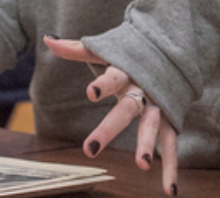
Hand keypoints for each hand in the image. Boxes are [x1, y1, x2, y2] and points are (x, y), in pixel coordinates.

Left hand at [44, 36, 178, 194]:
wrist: (170, 49)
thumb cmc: (130, 54)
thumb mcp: (105, 50)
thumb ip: (76, 49)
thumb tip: (48, 38)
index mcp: (125, 71)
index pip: (112, 77)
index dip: (102, 84)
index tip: (91, 93)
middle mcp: (142, 89)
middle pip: (126, 109)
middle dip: (110, 128)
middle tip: (89, 149)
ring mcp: (158, 105)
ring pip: (153, 125)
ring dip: (147, 145)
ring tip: (141, 166)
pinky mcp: (171, 119)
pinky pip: (171, 145)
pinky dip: (171, 168)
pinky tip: (169, 190)